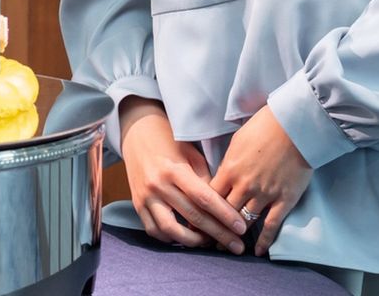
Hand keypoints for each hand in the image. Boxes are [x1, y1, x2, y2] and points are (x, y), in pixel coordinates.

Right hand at [120, 98, 247, 251]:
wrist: (136, 133)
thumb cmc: (168, 141)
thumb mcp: (190, 154)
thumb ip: (204, 180)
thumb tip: (221, 207)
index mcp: (173, 169)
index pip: (203, 198)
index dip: (225, 215)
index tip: (241, 227)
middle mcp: (157, 185)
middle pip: (193, 217)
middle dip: (219, 234)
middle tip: (237, 246)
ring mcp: (145, 196)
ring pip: (171, 230)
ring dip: (194, 241)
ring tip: (210, 242)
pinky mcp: (136, 204)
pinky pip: (154, 230)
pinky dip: (171, 239)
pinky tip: (185, 237)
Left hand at [210, 105, 311, 255]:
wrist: (292, 128)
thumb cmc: (262, 128)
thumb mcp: (236, 142)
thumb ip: (229, 163)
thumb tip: (222, 175)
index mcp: (229, 169)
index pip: (210, 195)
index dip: (202, 208)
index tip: (196, 217)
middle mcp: (244, 185)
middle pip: (224, 212)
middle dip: (215, 225)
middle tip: (207, 238)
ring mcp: (264, 195)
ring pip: (245, 221)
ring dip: (236, 235)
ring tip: (228, 247)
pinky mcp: (283, 200)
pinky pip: (271, 225)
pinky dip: (264, 240)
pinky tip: (258, 251)